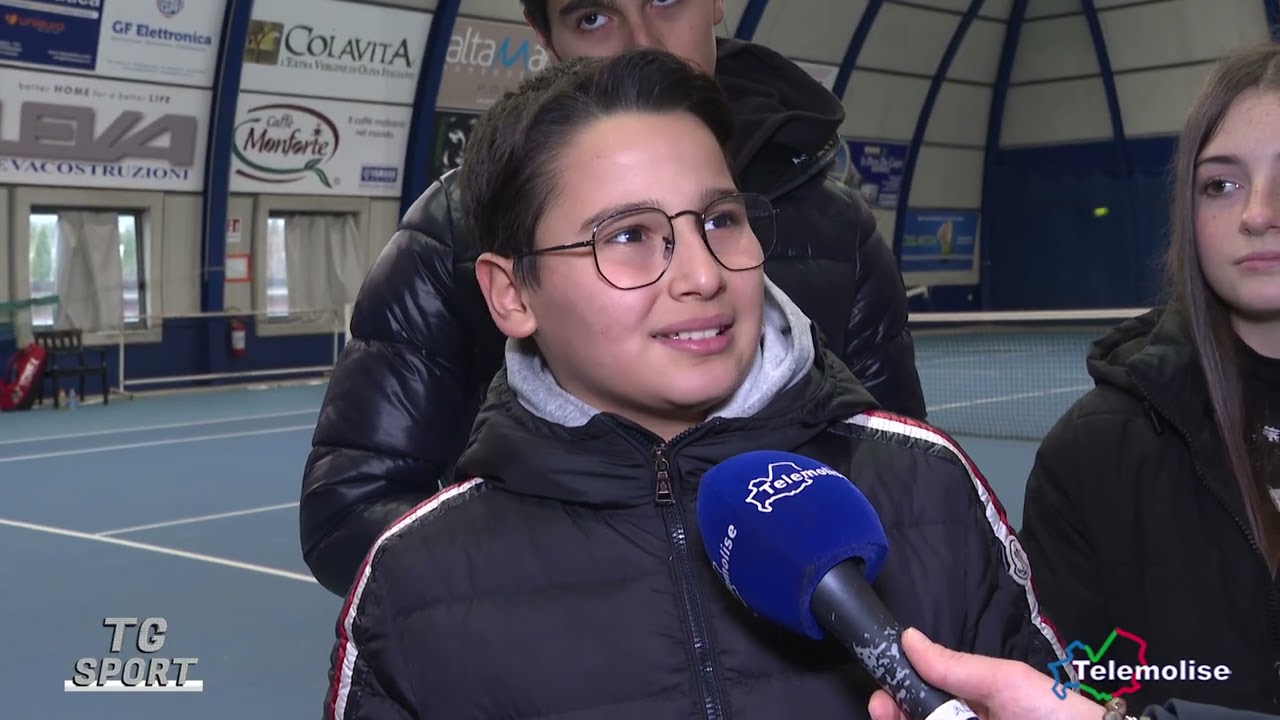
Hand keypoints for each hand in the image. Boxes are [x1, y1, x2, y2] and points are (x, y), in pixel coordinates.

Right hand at [867, 627, 1104, 719]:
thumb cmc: (1054, 712)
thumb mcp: (1006, 682)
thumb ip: (956, 666)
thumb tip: (908, 638)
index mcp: (971, 703)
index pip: (921, 697)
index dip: (896, 695)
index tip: (882, 699)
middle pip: (914, 716)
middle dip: (894, 713)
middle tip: (884, 712)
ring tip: (899, 717)